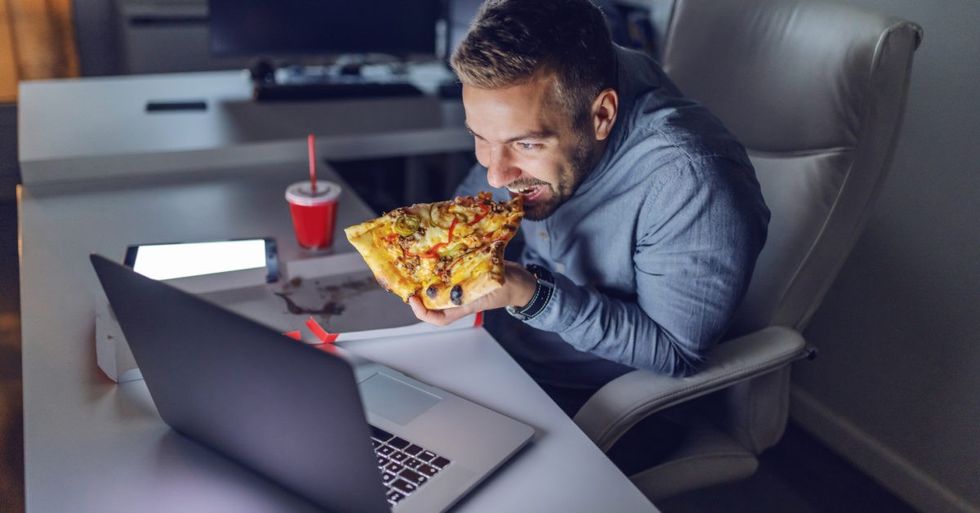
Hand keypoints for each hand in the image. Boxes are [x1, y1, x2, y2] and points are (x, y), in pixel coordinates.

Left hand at [408, 261, 536, 325]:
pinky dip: (440, 266)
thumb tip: (473, 279)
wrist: (520, 280)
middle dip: (418, 292)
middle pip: (432, 301)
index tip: (414, 299)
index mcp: (465, 306)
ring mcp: (460, 287)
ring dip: (426, 279)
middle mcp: (459, 298)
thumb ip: (485, 283)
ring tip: (417, 265)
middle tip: (408, 278)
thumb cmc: (511, 287)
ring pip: (437, 287)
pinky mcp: (463, 275)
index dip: (423, 312)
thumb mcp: (498, 285)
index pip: (438, 318)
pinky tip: (435, 255)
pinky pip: (447, 274)